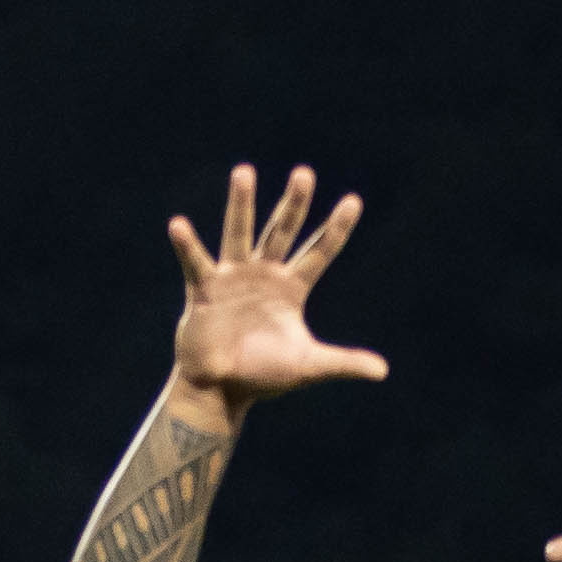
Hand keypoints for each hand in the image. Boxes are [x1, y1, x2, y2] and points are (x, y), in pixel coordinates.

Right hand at [164, 164, 385, 411]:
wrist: (221, 389)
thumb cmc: (263, 375)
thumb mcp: (308, 366)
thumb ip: (343, 362)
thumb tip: (383, 372)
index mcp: (291, 288)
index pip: (320, 252)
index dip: (336, 228)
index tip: (354, 201)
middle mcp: (264, 274)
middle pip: (282, 231)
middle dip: (293, 204)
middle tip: (304, 173)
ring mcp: (233, 278)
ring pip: (239, 233)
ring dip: (242, 204)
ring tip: (244, 172)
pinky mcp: (204, 289)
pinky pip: (195, 262)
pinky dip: (187, 245)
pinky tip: (178, 224)